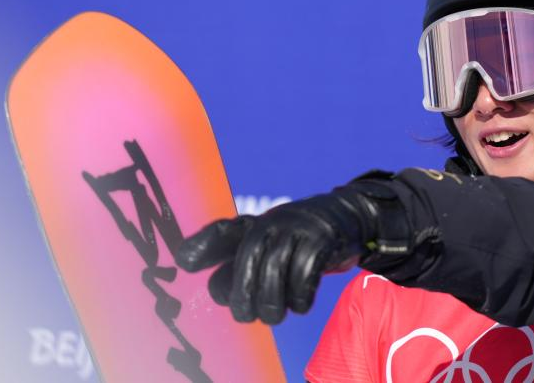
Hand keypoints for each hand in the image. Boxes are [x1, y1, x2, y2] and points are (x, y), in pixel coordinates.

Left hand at [175, 178, 410, 324]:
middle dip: (243, 293)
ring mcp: (299, 226)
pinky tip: (300, 304)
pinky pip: (306, 272)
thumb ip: (242, 264)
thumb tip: (218, 290)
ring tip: (273, 315)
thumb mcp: (269, 245)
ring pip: (276, 268)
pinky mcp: (324, 238)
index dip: (204, 245)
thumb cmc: (298, 240)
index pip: (224, 231)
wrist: (348, 219)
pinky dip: (300, 296)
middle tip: (246, 316)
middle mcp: (273, 221)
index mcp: (254, 224)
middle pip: (249, 258)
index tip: (185, 262)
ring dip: (272, 301)